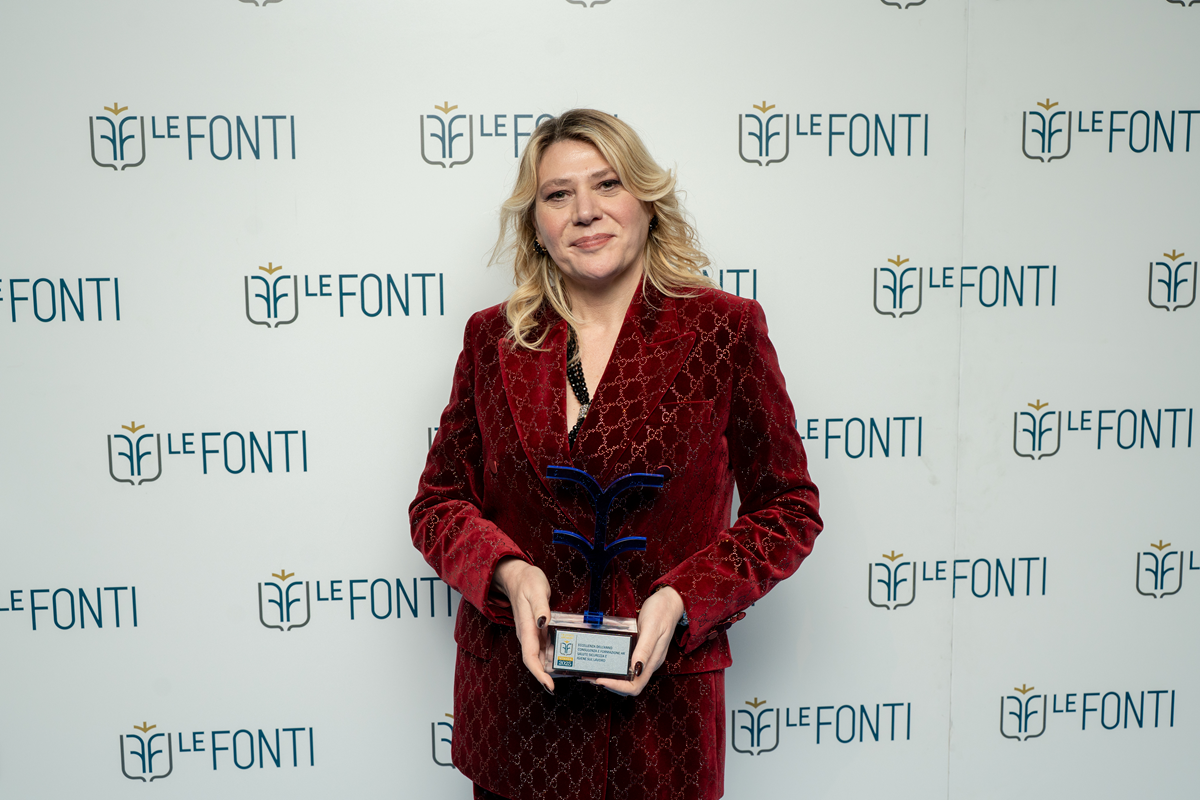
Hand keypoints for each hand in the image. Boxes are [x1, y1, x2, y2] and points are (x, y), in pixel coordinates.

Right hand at [491, 557, 554, 693]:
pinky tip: (564, 658)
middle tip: (559, 686)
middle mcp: (527, 635)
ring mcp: (532, 633)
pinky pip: (544, 647)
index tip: (549, 686)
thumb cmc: (527, 581)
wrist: (518, 576)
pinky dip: (552, 655)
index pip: (530, 657)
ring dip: (550, 668)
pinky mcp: (537, 630)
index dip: (539, 674)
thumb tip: (544, 622)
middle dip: (545, 676)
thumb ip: (540, 607)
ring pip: (540, 656)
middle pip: (535, 661)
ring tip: (567, 676)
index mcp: (526, 628)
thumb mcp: (536, 590)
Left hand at [588, 586, 684, 696]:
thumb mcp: (652, 628)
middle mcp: (648, 663)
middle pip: (629, 685)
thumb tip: (636, 669)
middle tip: (591, 676)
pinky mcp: (641, 651)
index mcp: (653, 661)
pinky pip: (627, 665)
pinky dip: (615, 667)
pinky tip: (605, 661)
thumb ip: (645, 649)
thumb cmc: (662, 612)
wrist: (670, 601)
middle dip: (610, 684)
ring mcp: (645, 658)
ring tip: (594, 672)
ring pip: (627, 677)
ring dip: (611, 677)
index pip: (635, 686)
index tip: (601, 680)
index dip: (617, 687)